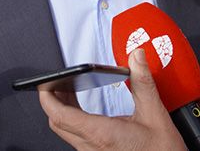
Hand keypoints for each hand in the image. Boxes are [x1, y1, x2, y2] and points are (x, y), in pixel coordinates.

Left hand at [38, 49, 186, 150]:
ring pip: (66, 132)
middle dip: (52, 100)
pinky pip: (77, 139)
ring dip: (63, 111)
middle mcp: (92, 147)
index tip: (44, 83)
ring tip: (69, 91)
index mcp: (101, 134)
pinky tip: (84, 111)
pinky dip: (75, 121)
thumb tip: (136, 58)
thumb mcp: (155, 115)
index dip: (47, 97)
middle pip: (57, 123)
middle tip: (56, 82)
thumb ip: (143, 83)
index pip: (59, 115)